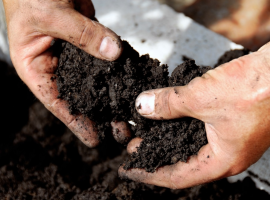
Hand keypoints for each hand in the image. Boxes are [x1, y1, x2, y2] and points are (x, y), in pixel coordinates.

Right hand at [3, 0, 128, 146]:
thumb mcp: (50, 15)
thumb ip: (82, 34)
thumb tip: (114, 53)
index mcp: (36, 67)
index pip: (57, 102)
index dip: (76, 123)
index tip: (95, 140)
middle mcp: (56, 65)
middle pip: (80, 96)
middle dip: (100, 114)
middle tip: (122, 130)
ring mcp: (75, 54)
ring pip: (96, 80)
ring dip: (112, 95)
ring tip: (130, 113)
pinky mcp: (90, 40)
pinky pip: (106, 57)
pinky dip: (118, 69)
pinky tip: (131, 82)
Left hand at [119, 43, 269, 188]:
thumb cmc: (257, 88)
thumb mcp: (202, 97)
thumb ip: (168, 104)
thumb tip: (142, 106)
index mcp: (222, 161)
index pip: (176, 177)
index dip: (149, 174)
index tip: (129, 169)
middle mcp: (226, 154)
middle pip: (182, 161)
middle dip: (156, 154)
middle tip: (134, 146)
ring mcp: (230, 137)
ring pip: (189, 143)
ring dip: (167, 136)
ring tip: (146, 130)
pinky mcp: (230, 121)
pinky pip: (198, 127)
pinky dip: (180, 122)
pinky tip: (169, 114)